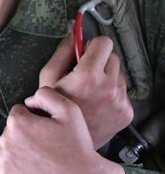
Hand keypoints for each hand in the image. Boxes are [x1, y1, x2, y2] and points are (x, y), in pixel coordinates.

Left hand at [0, 87, 125, 173]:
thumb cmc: (77, 146)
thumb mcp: (69, 110)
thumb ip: (46, 94)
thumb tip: (28, 101)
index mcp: (18, 122)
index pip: (19, 111)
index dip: (34, 117)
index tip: (47, 128)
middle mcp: (6, 141)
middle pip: (11, 128)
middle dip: (25, 132)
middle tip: (46, 143)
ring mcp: (4, 161)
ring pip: (7, 145)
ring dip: (18, 146)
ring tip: (40, 155)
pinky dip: (10, 162)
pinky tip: (28, 164)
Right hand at [39, 33, 132, 148]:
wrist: (64, 141)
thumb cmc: (52, 110)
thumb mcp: (48, 77)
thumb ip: (62, 52)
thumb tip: (72, 32)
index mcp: (88, 76)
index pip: (104, 43)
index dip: (92, 45)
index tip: (85, 53)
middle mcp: (108, 87)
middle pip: (112, 57)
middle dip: (99, 61)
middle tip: (84, 74)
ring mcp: (120, 101)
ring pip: (119, 74)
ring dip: (106, 77)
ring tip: (89, 91)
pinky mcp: (126, 112)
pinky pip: (123, 91)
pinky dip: (112, 93)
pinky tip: (96, 102)